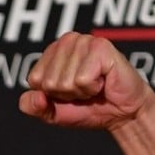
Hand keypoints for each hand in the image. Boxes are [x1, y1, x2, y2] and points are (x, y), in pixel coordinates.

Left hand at [19, 32, 154, 130]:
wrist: (121, 113)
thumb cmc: (88, 107)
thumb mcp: (51, 112)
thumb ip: (32, 106)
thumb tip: (36, 96)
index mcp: (52, 52)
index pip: (35, 80)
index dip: (52, 94)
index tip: (69, 92)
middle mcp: (67, 41)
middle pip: (49, 81)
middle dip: (67, 93)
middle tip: (85, 89)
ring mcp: (84, 41)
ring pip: (65, 81)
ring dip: (82, 91)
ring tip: (95, 85)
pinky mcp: (100, 47)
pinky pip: (82, 79)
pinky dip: (93, 87)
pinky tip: (104, 81)